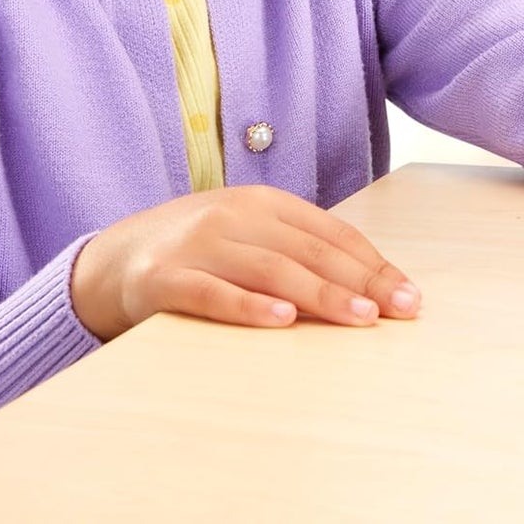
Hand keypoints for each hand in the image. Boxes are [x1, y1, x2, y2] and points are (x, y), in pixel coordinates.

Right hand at [70, 185, 420, 341]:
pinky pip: (212, 293)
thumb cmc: (200, 253)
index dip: (374, 265)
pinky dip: (249, 305)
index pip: (332, 233)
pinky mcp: (165, 278)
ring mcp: (199, 244)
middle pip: (309, 250)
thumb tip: (371, 289)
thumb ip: (298, 253)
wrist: (114, 259)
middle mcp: (234, 215)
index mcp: (264, 203)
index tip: (409, 296)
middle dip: (361, 282)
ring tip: (359, 318)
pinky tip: (282, 320)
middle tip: (400, 311)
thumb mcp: (250, 238)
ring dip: (320, 294)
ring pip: (270, 269)